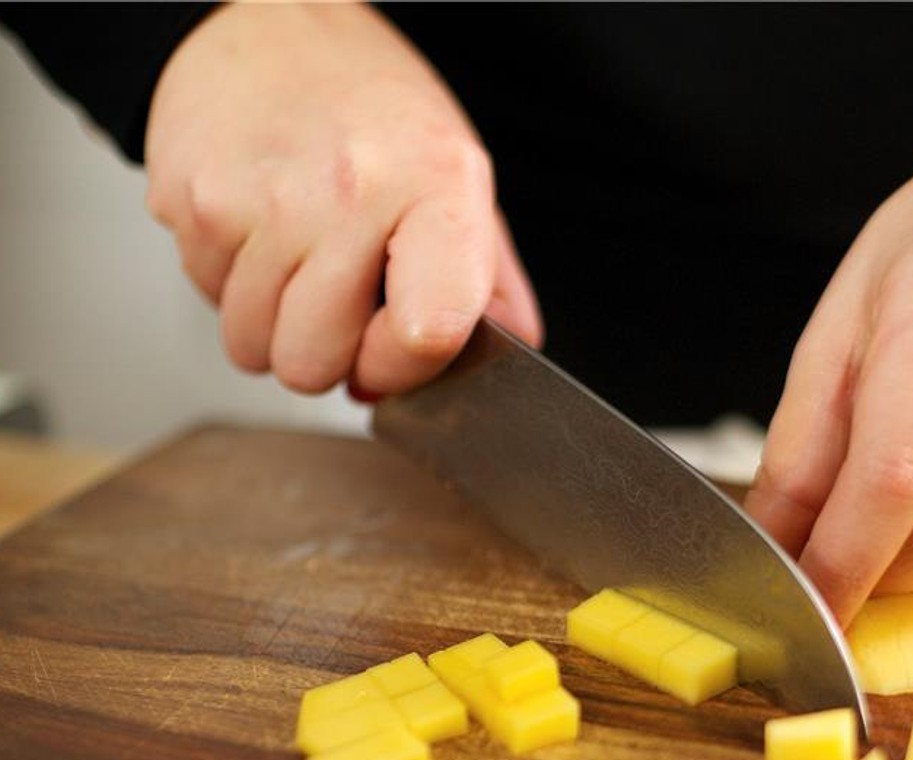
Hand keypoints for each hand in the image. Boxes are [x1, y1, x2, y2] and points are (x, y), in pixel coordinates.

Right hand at [144, 2, 540, 397]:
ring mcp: (264, 198)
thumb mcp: (457, 175)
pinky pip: (209, 302)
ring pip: (255, 348)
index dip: (402, 370)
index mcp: (435, 187)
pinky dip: (231, 285)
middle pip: (316, 363)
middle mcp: (350, 191)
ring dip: (274, 326)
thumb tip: (517, 347)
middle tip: (336, 302)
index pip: (427, 333)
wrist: (265, 20)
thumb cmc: (371, 106)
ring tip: (296, 262)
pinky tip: (257, 233)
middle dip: (326, 354)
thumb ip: (490, 277)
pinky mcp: (193, 200)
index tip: (393, 353)